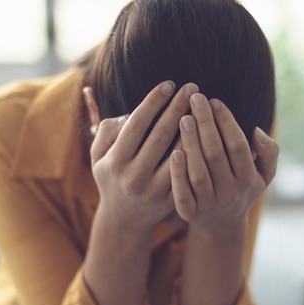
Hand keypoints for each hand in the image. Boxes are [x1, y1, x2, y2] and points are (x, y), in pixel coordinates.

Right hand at [90, 81, 198, 230]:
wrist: (123, 220)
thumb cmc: (111, 178)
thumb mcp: (97, 157)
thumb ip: (106, 131)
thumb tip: (128, 114)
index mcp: (114, 161)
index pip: (136, 125)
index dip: (153, 102)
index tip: (169, 84)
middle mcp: (133, 176)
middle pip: (160, 135)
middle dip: (177, 108)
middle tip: (192, 87)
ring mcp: (153, 190)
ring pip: (178, 153)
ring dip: (192, 128)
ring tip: (202, 106)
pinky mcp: (169, 200)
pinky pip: (187, 172)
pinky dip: (197, 152)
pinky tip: (207, 133)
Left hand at [170, 93, 278, 232]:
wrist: (222, 226)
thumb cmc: (242, 189)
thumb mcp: (264, 174)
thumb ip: (269, 152)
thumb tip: (257, 131)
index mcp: (249, 180)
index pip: (237, 145)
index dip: (226, 122)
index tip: (214, 101)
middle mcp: (230, 194)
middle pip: (216, 154)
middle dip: (205, 124)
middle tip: (194, 99)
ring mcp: (209, 205)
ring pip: (198, 172)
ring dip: (190, 144)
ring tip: (182, 118)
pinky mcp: (190, 214)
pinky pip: (183, 194)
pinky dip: (178, 174)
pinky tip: (173, 151)